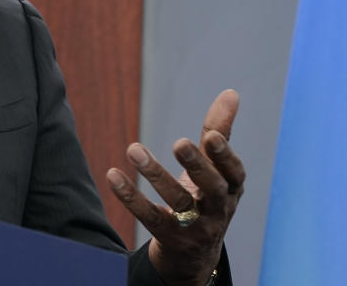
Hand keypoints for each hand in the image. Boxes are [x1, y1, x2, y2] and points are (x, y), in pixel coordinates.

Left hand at [105, 89, 244, 285]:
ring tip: (134, 149)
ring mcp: (195, 227)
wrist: (195, 253)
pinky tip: (113, 176)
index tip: (211, 135)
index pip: (233, 171)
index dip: (225, 155)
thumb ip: (220, 131)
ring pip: (178, 202)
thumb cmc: (206, 197)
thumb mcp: (216, 168)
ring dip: (156, 175)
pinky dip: (131, 198)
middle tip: (180, 143)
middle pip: (212, 188)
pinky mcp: (170, 237)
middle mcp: (218, 208)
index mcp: (232, 187)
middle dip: (197, 166)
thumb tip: (231, 92)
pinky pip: (150, 217)